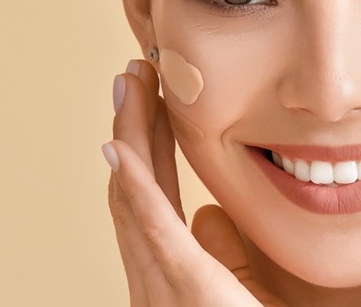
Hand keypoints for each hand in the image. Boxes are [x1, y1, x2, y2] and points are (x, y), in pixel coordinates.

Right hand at [103, 60, 282, 305]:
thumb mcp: (240, 288)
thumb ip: (222, 253)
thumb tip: (209, 213)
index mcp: (170, 271)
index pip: (153, 195)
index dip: (147, 145)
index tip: (152, 100)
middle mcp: (154, 276)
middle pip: (135, 187)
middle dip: (132, 127)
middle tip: (133, 74)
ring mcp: (161, 285)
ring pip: (135, 197)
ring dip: (130, 137)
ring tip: (130, 86)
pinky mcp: (185, 289)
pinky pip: (151, 230)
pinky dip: (133, 186)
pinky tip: (120, 147)